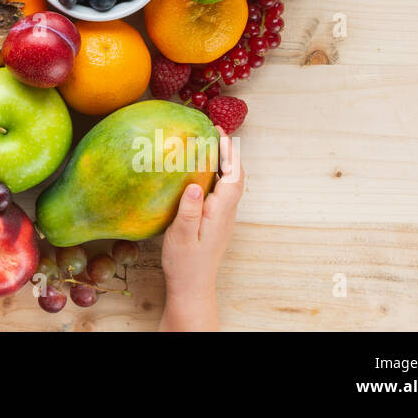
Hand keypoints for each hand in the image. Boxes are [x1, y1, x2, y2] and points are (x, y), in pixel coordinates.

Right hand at [159, 130, 243, 329]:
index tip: (218, 132)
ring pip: (229, 182)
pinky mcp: (216, 220)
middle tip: (212, 130)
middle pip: (235, 175)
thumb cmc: (185, 264)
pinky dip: (216, 173)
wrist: (192, 286)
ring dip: (224, 161)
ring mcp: (223, 217)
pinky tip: (201, 169)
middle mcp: (226, 212)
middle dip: (228, 151)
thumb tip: (195, 185)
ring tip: (208, 143)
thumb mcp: (182, 237)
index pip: (231, 176)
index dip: (228, 153)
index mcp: (220, 213)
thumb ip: (189, 212)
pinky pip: (221, 190)